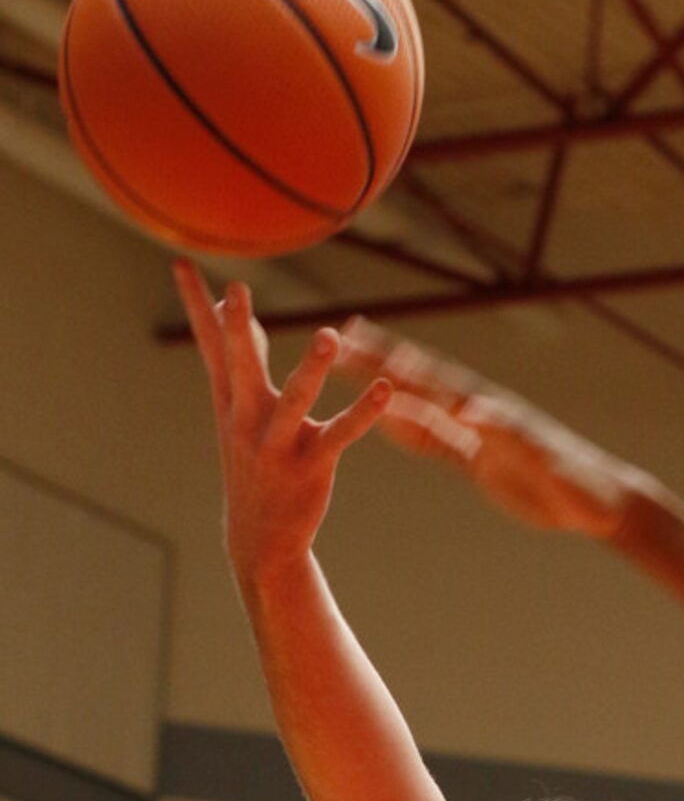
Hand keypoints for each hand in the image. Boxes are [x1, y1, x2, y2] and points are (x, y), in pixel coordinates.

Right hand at [173, 262, 390, 580]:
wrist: (260, 538)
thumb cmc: (254, 464)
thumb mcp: (240, 414)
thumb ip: (243, 360)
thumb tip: (233, 313)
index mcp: (229, 403)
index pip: (210, 345)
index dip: (197, 305)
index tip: (181, 262)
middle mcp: (248, 420)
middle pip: (241, 368)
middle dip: (239, 330)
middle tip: (240, 290)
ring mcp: (278, 444)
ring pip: (294, 401)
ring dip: (312, 369)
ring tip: (330, 335)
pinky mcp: (311, 465)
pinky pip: (340, 434)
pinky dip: (363, 413)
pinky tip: (383, 390)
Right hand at [332, 320, 647, 537]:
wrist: (603, 505)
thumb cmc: (581, 484)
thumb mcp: (544, 461)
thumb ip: (508, 434)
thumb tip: (469, 410)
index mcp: (490, 412)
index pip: (433, 381)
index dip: (395, 362)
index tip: (358, 341)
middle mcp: (479, 416)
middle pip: (420, 384)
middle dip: (379, 362)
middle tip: (340, 338)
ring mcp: (478, 437)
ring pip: (421, 408)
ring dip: (387, 390)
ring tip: (353, 366)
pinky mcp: (481, 461)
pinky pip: (435, 442)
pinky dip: (409, 430)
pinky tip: (387, 421)